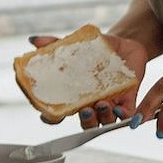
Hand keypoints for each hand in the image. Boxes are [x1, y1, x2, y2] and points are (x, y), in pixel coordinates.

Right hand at [28, 32, 151, 127]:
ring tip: (103, 104)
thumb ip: (55, 44)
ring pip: (104, 122)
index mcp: (75, 95)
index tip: (47, 114)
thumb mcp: (75, 45)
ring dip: (102, 117)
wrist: (123, 43)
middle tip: (85, 110)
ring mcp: (110, 103)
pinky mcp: (128, 100)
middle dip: (85, 120)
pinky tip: (119, 108)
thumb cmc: (96, 49)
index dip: (51, 118)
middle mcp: (91, 103)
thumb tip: (34, 40)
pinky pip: (126, 116)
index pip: (59, 113)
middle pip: (85, 123)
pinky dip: (124, 116)